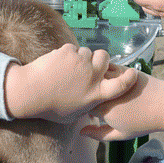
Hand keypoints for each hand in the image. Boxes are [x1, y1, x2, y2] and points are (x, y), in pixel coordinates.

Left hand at [4, 43, 138, 121]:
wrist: (30, 92)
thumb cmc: (50, 107)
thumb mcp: (74, 114)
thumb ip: (88, 106)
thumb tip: (92, 104)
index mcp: (96, 94)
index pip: (121, 85)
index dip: (129, 78)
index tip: (133, 73)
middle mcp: (92, 77)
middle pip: (105, 58)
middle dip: (100, 59)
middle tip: (91, 63)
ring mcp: (81, 62)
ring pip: (87, 51)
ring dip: (81, 57)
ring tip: (68, 67)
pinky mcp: (69, 52)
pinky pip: (72, 48)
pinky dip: (67, 53)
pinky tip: (57, 63)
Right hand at [80, 72, 163, 141]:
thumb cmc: (144, 122)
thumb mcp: (121, 134)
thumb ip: (99, 134)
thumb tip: (81, 131)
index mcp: (103, 109)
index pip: (82, 105)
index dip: (83, 106)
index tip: (88, 110)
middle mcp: (105, 91)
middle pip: (86, 88)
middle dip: (86, 91)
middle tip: (94, 97)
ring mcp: (113, 78)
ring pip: (95, 75)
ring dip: (93, 79)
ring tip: (98, 85)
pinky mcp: (121, 68)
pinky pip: (106, 67)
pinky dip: (103, 71)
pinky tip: (107, 77)